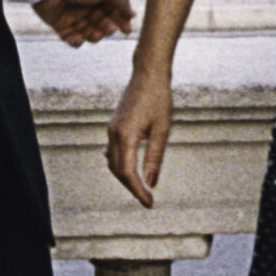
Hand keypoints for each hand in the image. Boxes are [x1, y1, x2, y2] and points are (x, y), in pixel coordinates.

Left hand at [32, 0, 133, 46]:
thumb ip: (121, 1)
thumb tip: (133, 14)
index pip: (114, 11)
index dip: (121, 21)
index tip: (127, 30)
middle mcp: (88, 7)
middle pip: (103, 24)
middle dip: (107, 28)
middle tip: (109, 28)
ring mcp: (74, 17)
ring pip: (89, 34)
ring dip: (94, 36)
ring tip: (94, 33)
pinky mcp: (61, 26)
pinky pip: (72, 39)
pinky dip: (76, 42)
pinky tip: (78, 38)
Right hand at [106, 66, 172, 207]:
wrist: (148, 73)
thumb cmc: (159, 98)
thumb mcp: (162, 129)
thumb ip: (155, 158)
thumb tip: (151, 183)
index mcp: (126, 136)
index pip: (128, 173)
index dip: (138, 191)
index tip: (149, 202)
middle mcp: (114, 134)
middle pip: (118, 171)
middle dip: (131, 187)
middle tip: (147, 199)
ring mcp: (112, 129)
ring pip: (113, 162)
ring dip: (125, 177)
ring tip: (141, 187)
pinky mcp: (114, 125)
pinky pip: (113, 152)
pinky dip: (121, 165)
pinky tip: (130, 169)